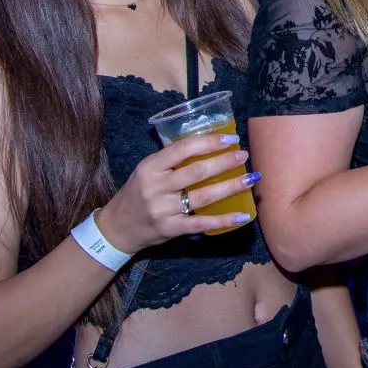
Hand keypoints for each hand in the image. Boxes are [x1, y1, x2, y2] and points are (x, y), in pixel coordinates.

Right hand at [93, 130, 253, 253]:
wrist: (117, 228)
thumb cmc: (137, 194)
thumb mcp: (146, 171)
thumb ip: (170, 160)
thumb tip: (207, 145)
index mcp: (150, 167)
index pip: (182, 149)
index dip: (209, 142)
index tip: (231, 139)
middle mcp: (155, 187)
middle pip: (196, 172)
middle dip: (224, 162)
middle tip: (243, 155)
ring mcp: (162, 209)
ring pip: (202, 197)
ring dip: (230, 187)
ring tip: (250, 179)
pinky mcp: (170, 229)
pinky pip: (201, 223)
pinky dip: (223, 220)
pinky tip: (241, 215)